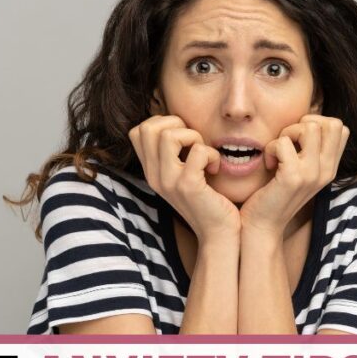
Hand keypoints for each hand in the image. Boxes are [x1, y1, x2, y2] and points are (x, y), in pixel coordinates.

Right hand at [128, 115, 240, 242]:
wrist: (218, 234)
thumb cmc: (207, 201)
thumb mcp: (183, 175)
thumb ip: (175, 153)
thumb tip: (178, 122)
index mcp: (152, 172)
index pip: (138, 131)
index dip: (162, 123)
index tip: (182, 139)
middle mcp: (155, 177)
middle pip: (148, 128)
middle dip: (176, 124)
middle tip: (193, 142)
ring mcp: (169, 182)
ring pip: (169, 135)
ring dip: (194, 137)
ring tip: (204, 155)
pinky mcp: (189, 187)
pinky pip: (198, 150)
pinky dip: (212, 154)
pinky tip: (216, 168)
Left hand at [239, 115, 348, 237]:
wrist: (262, 227)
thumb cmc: (274, 195)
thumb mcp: (300, 171)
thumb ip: (310, 151)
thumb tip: (307, 121)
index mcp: (330, 169)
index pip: (341, 128)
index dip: (317, 123)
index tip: (298, 141)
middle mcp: (326, 171)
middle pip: (332, 123)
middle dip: (304, 124)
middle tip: (288, 143)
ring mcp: (312, 175)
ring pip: (310, 127)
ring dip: (287, 133)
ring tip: (278, 153)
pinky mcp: (293, 178)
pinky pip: (283, 142)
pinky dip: (271, 148)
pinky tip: (268, 164)